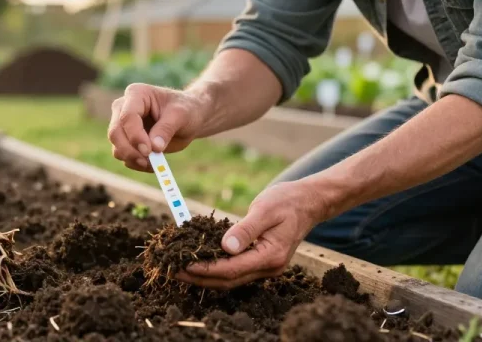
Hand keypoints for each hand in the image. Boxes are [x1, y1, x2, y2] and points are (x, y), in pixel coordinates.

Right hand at [108, 83, 208, 171]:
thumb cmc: (186, 110)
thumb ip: (166, 129)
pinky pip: (124, 157)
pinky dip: (136, 164)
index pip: (127, 116)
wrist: (190, 118)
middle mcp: (124, 108)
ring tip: (155, 163)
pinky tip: (153, 164)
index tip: (149, 151)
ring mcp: (123, 125)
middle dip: (130, 150)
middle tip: (147, 162)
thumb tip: (154, 148)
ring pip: (117, 147)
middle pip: (115, 133)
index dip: (135, 135)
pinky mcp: (126, 141)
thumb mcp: (181, 115)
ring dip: (133, 159)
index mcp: (136, 94)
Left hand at [175, 181, 327, 288]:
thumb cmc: (287, 201)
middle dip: (198, 277)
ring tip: (179, 268)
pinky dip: (215, 268)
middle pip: (228, 280)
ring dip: (204, 276)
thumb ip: (246, 229)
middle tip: (172, 269)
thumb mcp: (265, 209)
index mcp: (271, 256)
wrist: (309, 202)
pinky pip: (234, 270)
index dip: (205, 269)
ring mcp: (266, 267)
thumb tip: (225, 247)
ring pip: (230, 279)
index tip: (182, 264)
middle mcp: (269, 267)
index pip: (231, 269)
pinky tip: (198, 261)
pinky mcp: (260, 261)